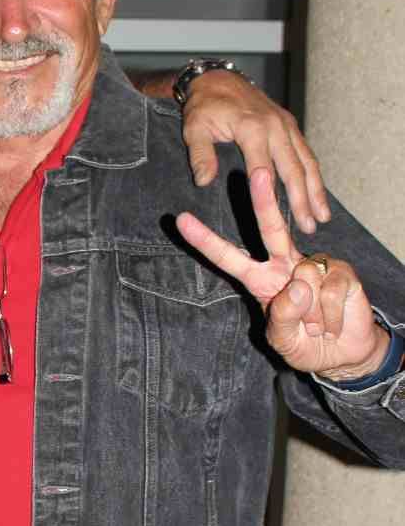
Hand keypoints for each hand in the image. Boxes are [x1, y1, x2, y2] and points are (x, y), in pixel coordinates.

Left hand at [176, 167, 389, 379]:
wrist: (343, 353)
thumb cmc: (304, 344)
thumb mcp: (282, 340)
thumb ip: (283, 318)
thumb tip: (298, 284)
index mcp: (260, 279)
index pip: (228, 257)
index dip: (205, 240)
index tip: (181, 220)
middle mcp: (286, 264)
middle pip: (272, 228)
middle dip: (264, 200)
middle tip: (257, 172)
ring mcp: (315, 265)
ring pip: (304, 278)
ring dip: (311, 316)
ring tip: (317, 328)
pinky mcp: (341, 271)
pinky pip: (328, 292)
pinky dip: (329, 318)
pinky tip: (333, 325)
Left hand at [181, 70, 329, 234]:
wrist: (219, 80)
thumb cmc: (205, 107)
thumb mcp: (194, 128)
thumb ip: (199, 155)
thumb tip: (203, 182)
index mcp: (251, 127)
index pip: (263, 168)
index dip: (270, 194)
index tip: (277, 218)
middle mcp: (275, 126)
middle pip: (294, 168)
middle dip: (303, 199)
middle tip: (309, 227)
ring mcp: (286, 125)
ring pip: (307, 161)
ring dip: (316, 190)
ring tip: (322, 216)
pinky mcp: (290, 126)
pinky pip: (306, 153)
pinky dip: (314, 175)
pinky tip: (319, 195)